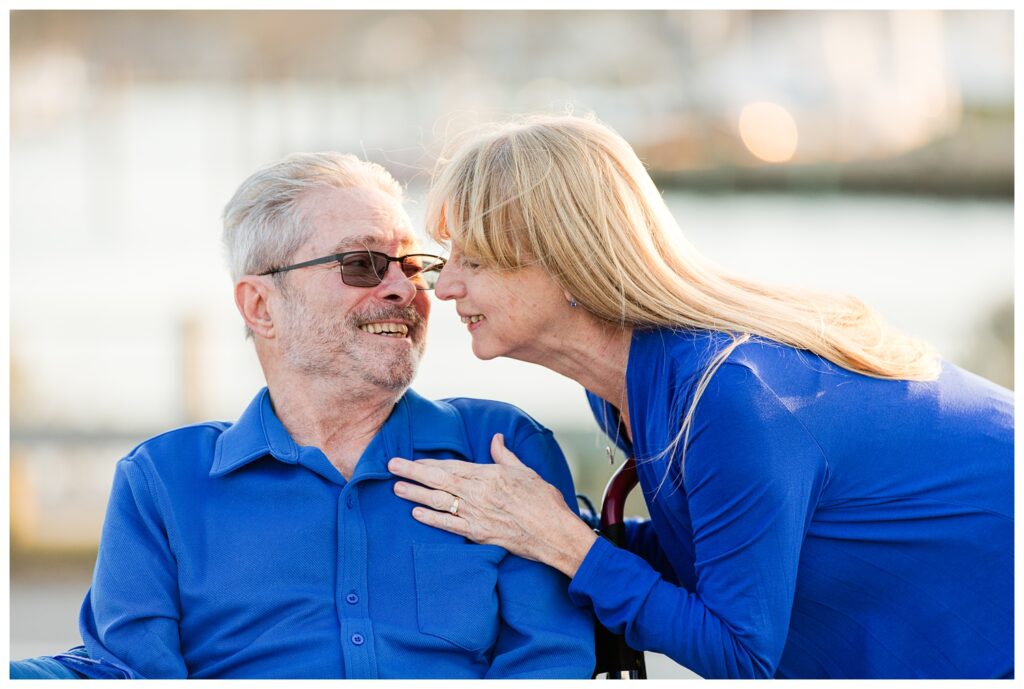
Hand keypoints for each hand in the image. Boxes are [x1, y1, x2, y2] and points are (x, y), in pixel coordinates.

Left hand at [388, 433, 597, 577]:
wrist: (554, 532)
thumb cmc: (543, 500)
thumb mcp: (525, 471)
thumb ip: (505, 456)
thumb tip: (496, 439)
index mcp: (488, 474)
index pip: (451, 466)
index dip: (429, 463)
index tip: (412, 460)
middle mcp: (478, 493)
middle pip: (438, 480)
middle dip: (412, 473)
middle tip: (391, 467)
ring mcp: (476, 514)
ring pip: (438, 502)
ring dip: (415, 494)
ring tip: (397, 489)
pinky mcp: (478, 534)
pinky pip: (449, 525)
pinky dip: (431, 519)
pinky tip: (416, 514)